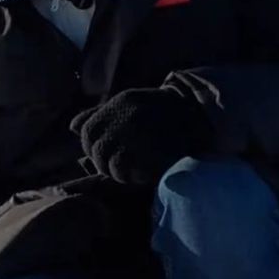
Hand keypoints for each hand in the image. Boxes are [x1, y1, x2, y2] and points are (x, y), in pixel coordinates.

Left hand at [70, 87, 210, 185]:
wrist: (206, 121)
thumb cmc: (169, 119)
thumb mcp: (134, 109)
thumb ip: (103, 115)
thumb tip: (73, 126)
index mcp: (121, 102)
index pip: (87, 129)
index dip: (91, 147)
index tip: (105, 156)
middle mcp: (125, 112)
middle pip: (94, 147)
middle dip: (102, 162)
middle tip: (120, 169)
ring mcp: (136, 128)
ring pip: (105, 159)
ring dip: (115, 172)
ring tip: (132, 172)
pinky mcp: (146, 146)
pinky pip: (122, 167)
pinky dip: (128, 176)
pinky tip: (140, 176)